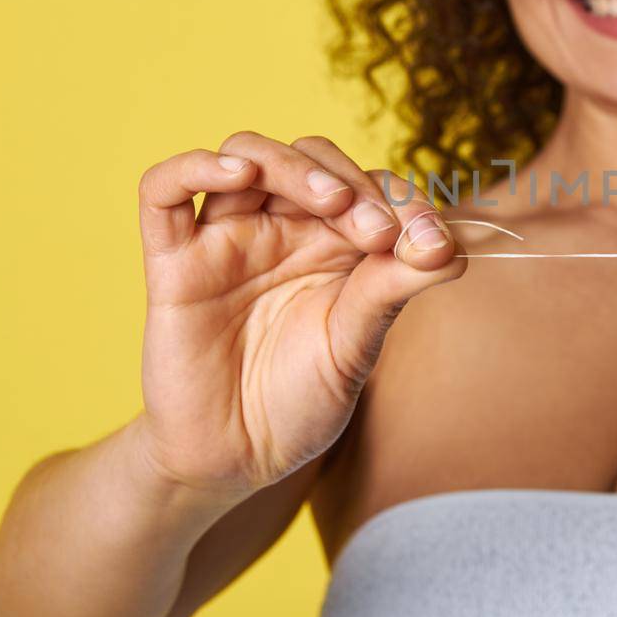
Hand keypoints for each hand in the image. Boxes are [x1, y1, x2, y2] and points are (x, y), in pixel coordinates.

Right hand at [134, 131, 463, 500]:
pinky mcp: (173, 265)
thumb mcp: (357, 345)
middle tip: (378, 233)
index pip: (369, 186)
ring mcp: (226, 240)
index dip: (403, 199)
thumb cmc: (299, 401)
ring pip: (247, 155)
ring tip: (331, 201)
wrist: (237, 461)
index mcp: (334, 244)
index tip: (432, 240)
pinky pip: (163, 192)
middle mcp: (281, 230)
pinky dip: (196, 166)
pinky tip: (237, 172)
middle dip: (352, 182)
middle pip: (311, 158)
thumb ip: (395, 289)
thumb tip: (453, 247)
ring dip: (293, 165)